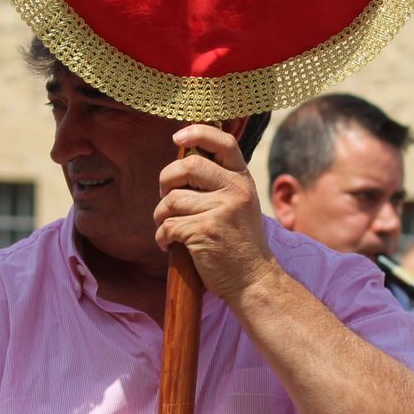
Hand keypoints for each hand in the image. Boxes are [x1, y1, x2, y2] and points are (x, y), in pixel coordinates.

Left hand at [154, 124, 275, 302]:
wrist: (253, 279)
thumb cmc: (239, 242)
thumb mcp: (240, 204)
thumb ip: (220, 182)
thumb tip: (183, 162)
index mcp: (243, 180)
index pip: (223, 143)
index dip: (198, 133)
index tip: (178, 138)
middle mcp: (235, 190)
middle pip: (187, 167)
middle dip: (166, 180)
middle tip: (165, 196)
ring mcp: (221, 210)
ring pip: (172, 200)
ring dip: (160, 215)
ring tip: (167, 226)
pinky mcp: (205, 232)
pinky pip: (168, 225)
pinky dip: (161, 236)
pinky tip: (168, 244)